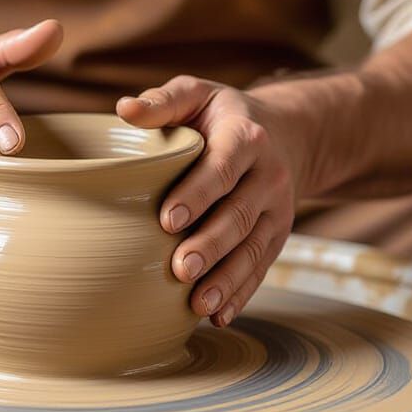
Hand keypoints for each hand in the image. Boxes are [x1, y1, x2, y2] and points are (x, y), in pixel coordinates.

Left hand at [117, 76, 299, 326]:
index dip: (198, 193)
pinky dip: (241, 294)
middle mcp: (269, 176)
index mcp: (246, 137)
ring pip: (253, 248)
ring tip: (197, 304)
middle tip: (179, 269)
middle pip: (240, 215)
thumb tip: (123, 109)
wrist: (287, 133)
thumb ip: (163, 101)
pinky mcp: (278, 236)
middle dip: (210, 245)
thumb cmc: (222, 115)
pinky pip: (261, 268)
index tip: (168, 219)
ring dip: (226, 279)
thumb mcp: (197, 94)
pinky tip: (218, 316)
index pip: (223, 167)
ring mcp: (278, 210)